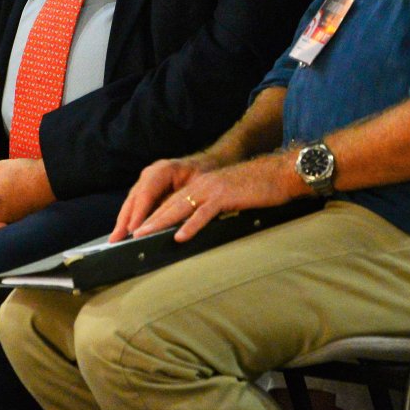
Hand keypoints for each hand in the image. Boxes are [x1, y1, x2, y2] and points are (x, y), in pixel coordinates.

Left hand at [128, 153, 304, 242]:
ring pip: (180, 206)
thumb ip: (211, 210)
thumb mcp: (229, 199)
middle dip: (147, 219)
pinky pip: (205, 212)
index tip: (135, 230)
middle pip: (168, 204)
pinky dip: (191, 225)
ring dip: (160, 221)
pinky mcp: (226, 195)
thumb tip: (194, 229)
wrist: (281, 173)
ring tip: (143, 235)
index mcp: (201, 186)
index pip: (170, 202)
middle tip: (128, 235)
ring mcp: (213, 189)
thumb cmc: (258, 189)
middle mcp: (202, 184)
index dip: (151, 216)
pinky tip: (180, 236)